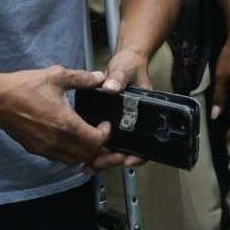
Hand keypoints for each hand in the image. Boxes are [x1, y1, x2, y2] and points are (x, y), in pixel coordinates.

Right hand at [0, 66, 109, 168]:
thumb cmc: (24, 87)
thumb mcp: (57, 76)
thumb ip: (82, 78)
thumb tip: (100, 77)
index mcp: (65, 124)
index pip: (95, 141)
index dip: (105, 134)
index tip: (104, 124)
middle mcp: (56, 141)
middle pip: (87, 155)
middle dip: (98, 146)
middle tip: (99, 132)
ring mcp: (45, 148)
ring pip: (72, 160)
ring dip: (84, 152)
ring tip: (86, 137)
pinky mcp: (35, 149)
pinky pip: (58, 158)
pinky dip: (69, 153)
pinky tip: (69, 138)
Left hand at [90, 48, 153, 170]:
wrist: (125, 63)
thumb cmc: (131, 66)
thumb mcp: (126, 70)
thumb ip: (119, 77)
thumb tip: (111, 87)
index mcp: (144, 113)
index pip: (146, 141)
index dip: (138, 154)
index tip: (128, 160)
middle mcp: (133, 122)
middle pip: (128, 149)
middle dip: (113, 159)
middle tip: (97, 164)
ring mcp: (121, 124)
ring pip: (115, 148)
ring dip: (103, 159)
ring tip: (88, 166)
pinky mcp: (109, 122)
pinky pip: (104, 140)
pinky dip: (95, 150)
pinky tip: (82, 156)